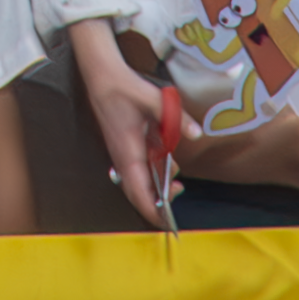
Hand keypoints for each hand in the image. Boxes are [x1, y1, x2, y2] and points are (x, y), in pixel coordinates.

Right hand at [76, 34, 171, 218]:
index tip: (167, 223)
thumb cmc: (123, 89)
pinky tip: (164, 157)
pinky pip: (139, 169)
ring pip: (139, 182)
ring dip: (157, 183)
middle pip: (139, 193)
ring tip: (175, 175)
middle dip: (159, 200)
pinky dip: (153, 170)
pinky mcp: (124, 148)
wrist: (102, 76)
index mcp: (128, 153)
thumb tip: (196, 133)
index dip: (153, 212)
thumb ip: (177, 118)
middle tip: (178, 191)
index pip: (139, 193)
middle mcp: (122, 159)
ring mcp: (122, 155)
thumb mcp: (155, 101)